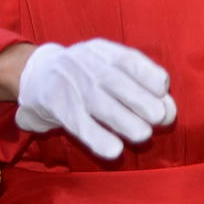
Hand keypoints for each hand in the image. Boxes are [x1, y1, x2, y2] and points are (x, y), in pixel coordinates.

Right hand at [15, 39, 177, 159]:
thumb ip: (141, 84)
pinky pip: (79, 124)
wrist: (34, 74)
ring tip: (143, 135)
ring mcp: (70, 86)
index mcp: (103, 51)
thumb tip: (169, 111)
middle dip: (143, 101)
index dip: (148, 75)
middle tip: (160, 118)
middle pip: (116, 83)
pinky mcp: (56, 107)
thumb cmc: (88, 75)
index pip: (128, 59)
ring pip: (100, 105)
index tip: (162, 90)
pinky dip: (98, 139)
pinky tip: (114, 151)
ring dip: (126, 122)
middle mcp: (85, 65)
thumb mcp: (109, 67)